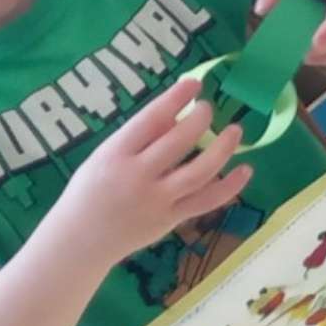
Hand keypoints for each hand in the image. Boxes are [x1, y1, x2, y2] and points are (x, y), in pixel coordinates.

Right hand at [54, 76, 251, 265]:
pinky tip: (246, 170)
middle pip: (177, 142)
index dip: (174, 99)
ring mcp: (156, 200)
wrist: (79, 241)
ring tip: (235, 130)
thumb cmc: (90, 192)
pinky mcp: (170, 220)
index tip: (194, 84)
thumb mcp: (104, 157)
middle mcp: (136, 177)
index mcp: (114, 155)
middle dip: (199, 120)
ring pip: (199, 172)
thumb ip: (139, 139)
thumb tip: (177, 116)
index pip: (149, 120)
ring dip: (222, 149)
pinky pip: (206, 201)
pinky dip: (229, 186)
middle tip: (208, 108)